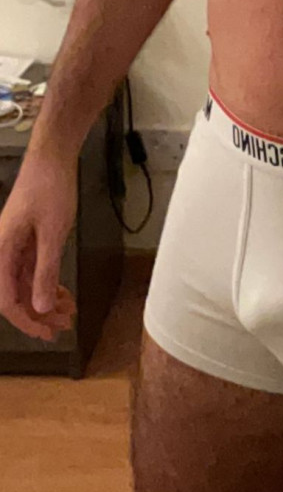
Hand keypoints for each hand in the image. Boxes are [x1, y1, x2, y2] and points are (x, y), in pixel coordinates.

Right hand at [0, 158, 77, 341]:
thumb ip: (45, 271)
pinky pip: (33, 269)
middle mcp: (4, 251)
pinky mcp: (28, 239)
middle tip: (63, 326)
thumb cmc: (49, 188)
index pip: (7, 299)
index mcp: (2, 251)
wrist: (53, 157)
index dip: (26, 320)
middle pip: (16, 294)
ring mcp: (16, 245)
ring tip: (68, 312)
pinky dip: (48, 282)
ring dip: (46, 299)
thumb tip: (40, 306)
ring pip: (26, 283)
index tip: (45, 333)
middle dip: (39, 313)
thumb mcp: (52, 233)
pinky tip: (63, 293)